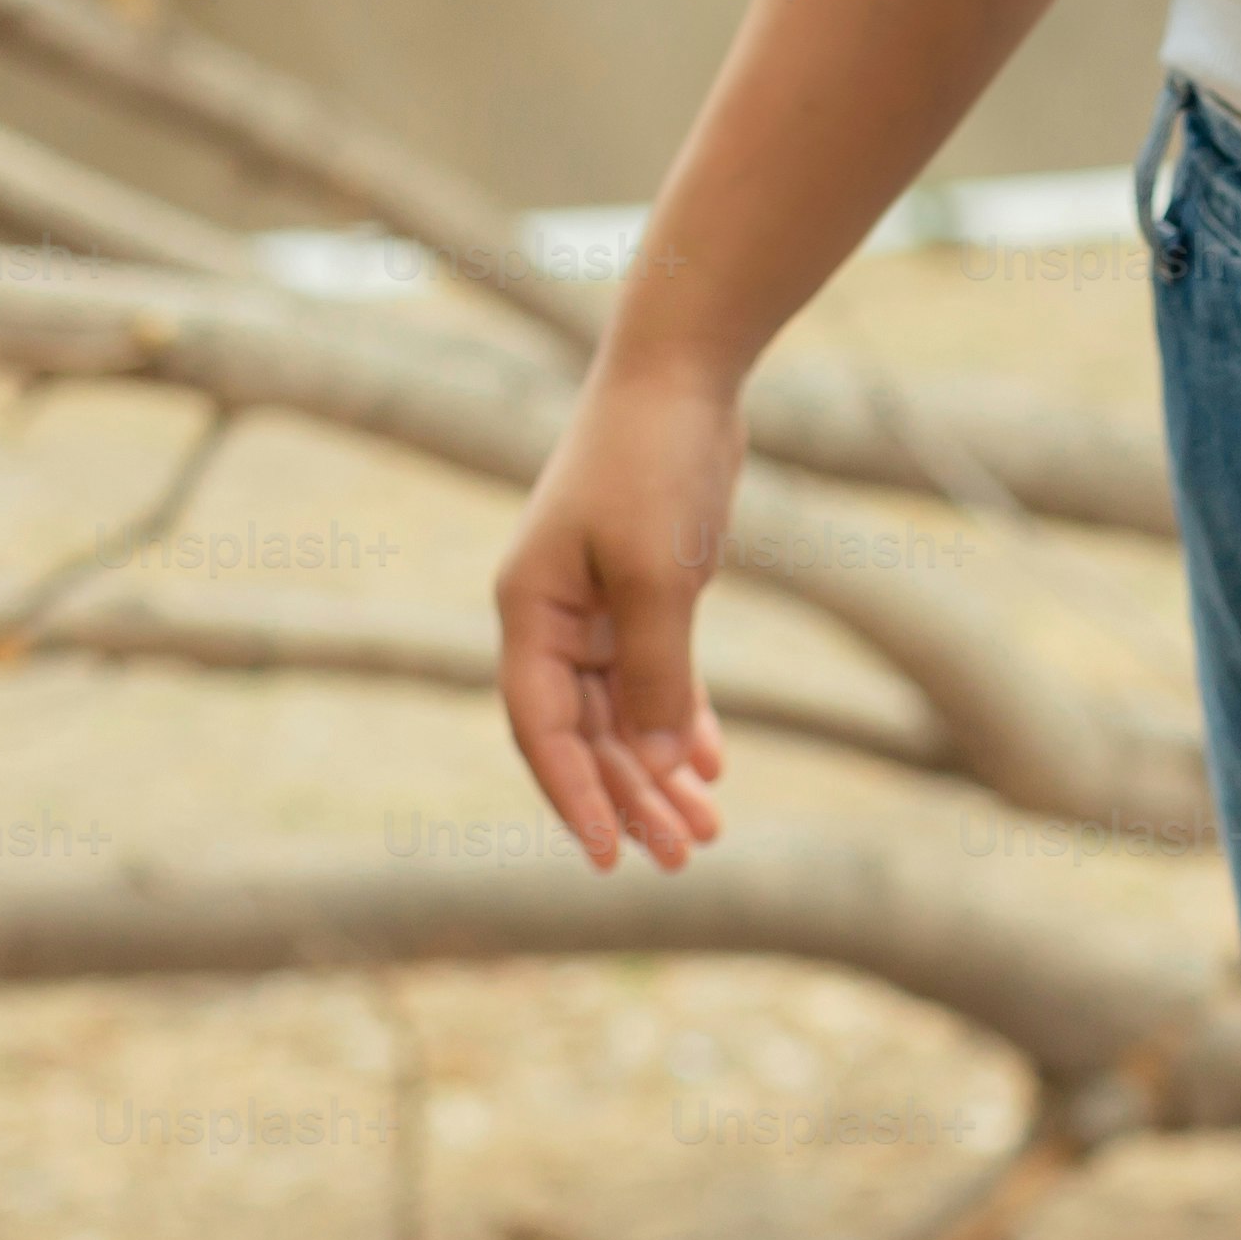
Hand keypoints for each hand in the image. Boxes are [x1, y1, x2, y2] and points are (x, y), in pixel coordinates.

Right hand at [493, 360, 744, 872]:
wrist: (680, 380)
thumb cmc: (653, 465)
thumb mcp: (656, 577)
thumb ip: (655, 673)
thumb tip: (654, 765)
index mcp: (530, 611)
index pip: (541, 729)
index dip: (573, 797)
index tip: (607, 859)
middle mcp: (553, 616)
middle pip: (585, 734)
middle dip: (632, 798)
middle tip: (685, 858)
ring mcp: (596, 606)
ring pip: (623, 714)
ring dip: (660, 772)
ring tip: (709, 830)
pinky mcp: (643, 593)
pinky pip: (654, 679)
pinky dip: (680, 722)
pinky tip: (711, 765)